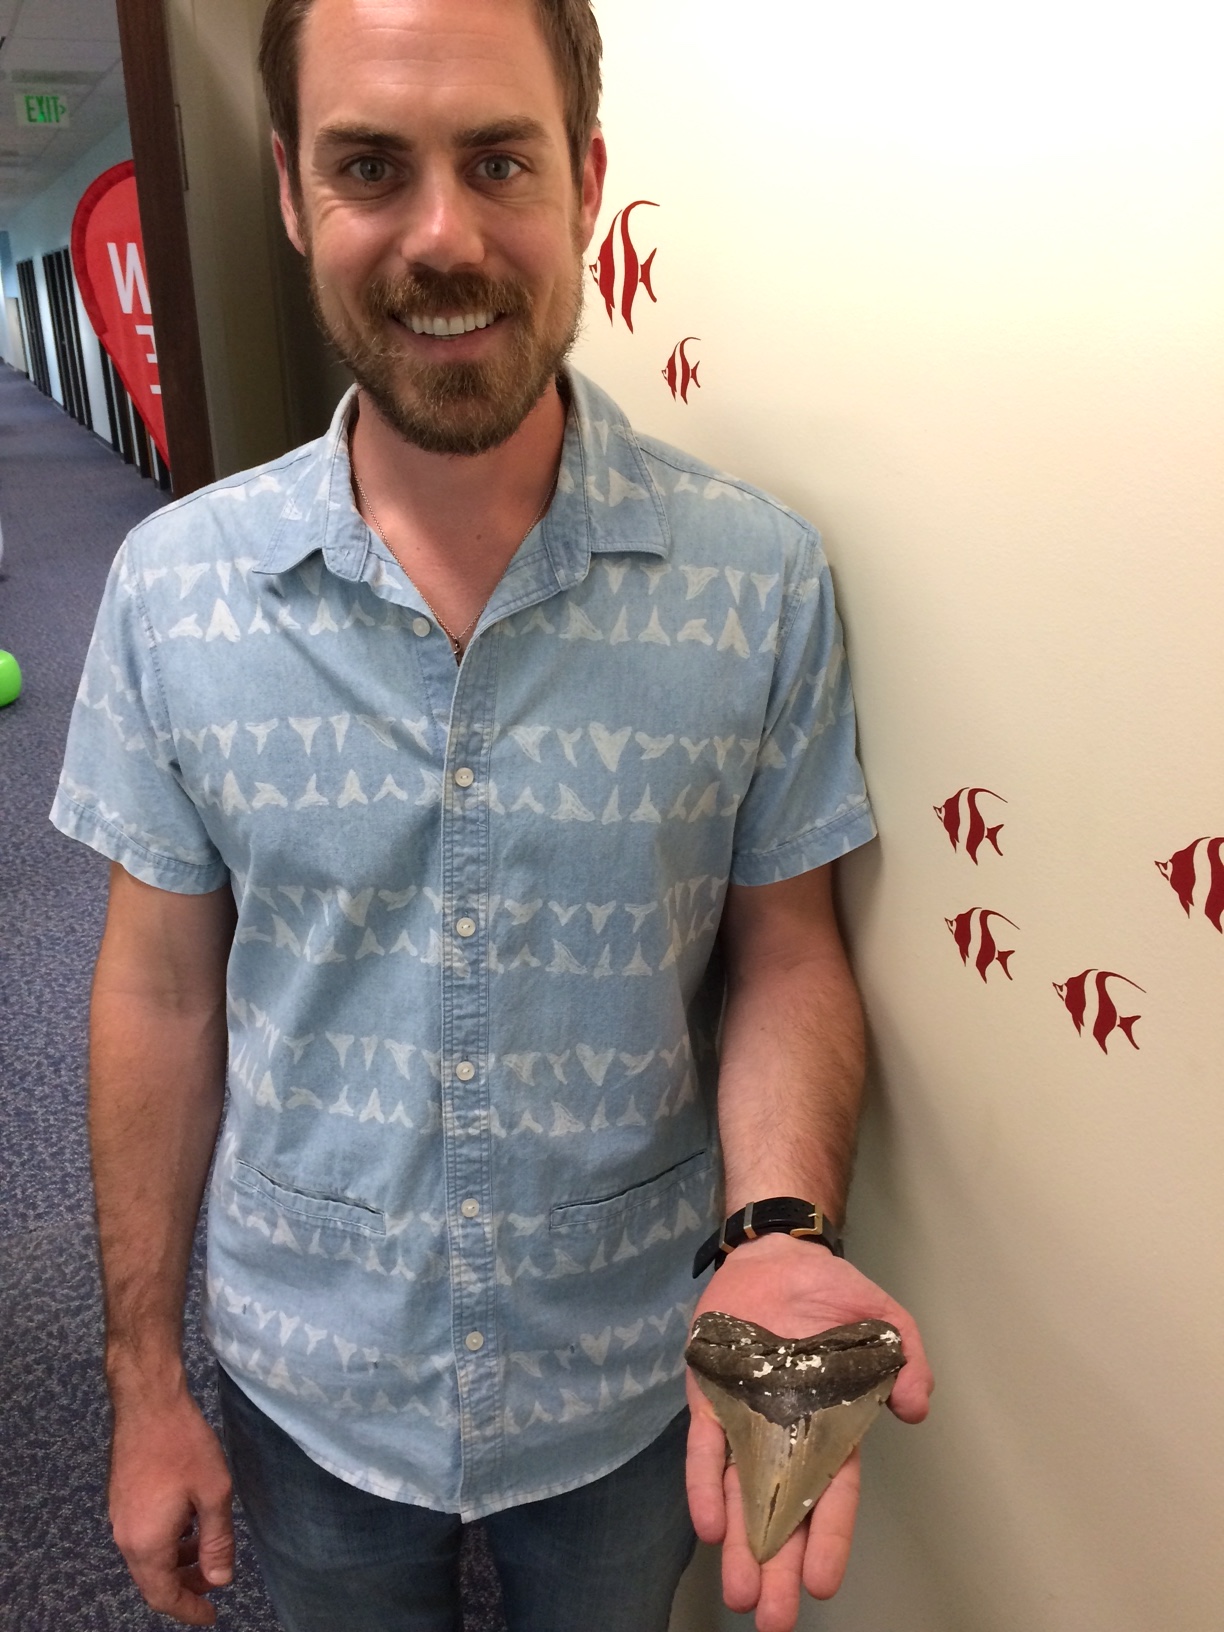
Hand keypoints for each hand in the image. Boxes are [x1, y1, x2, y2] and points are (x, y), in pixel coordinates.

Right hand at [108, 1387, 234, 1625]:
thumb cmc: (184, 1445)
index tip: (211, 1616)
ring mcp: (120, 1517)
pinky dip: (167, 1541)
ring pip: (148, 1557)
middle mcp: (126, 1537)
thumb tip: (220, 1579)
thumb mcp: (214, 1493)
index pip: (163, 1596)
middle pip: (153, 1580)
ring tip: (207, 1550)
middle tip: (215, 1580)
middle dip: (185, 1586)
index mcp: (146, 1544)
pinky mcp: (122, 1499)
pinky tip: (189, 1523)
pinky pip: (143, 1535)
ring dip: (177, 1562)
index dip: (189, 1610)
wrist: (148, 1402)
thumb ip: (217, 1541)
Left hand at [685, 1234, 932, 1631]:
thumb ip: (905, 1361)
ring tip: (741, 1595)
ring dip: (740, 1546)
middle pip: (783, 1512)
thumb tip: (916, 1408)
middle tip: (774, 1620)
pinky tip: (709, 1525)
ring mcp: (745, 1419)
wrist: (777, 1254)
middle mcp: (787, 1434)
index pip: (832, 1493)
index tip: (823, 1585)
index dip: (828, 1539)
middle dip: (780, 1568)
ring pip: (742, 1494)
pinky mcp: (710, 1399)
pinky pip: (706, 1449)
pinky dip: (706, 1485)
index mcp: (832, 1423)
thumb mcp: (886, 1320)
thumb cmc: (833, 1293)